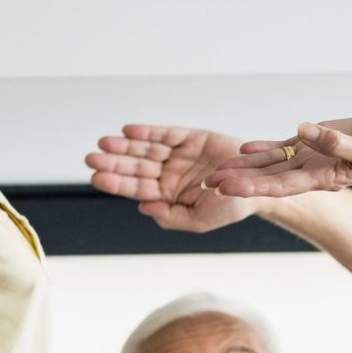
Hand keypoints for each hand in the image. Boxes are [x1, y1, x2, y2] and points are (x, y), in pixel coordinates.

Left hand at [86, 125, 260, 233]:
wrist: (259, 186)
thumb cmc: (231, 207)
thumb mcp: (200, 221)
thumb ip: (171, 217)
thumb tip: (142, 207)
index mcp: (168, 195)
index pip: (136, 188)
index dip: (116, 182)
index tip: (97, 178)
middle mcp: (169, 173)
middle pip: (135, 167)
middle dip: (114, 163)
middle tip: (92, 158)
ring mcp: (179, 155)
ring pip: (145, 149)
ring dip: (124, 146)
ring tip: (105, 143)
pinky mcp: (190, 138)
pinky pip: (165, 134)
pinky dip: (147, 132)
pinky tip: (129, 131)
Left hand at [209, 117, 351, 199]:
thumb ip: (339, 143)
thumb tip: (305, 131)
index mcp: (324, 177)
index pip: (281, 185)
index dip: (253, 186)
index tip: (227, 187)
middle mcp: (313, 172)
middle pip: (268, 179)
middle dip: (238, 181)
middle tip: (207, 184)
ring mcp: (313, 158)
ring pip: (271, 164)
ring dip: (243, 168)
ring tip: (214, 171)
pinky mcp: (317, 143)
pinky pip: (284, 147)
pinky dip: (263, 148)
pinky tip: (242, 148)